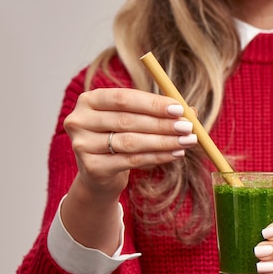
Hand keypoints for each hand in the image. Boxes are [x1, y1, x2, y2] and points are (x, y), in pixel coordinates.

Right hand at [63, 88, 197, 198]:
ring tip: (187, 141)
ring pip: (131, 142)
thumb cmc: (121, 138)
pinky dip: (157, 157)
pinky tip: (176, 154)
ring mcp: (82, 145)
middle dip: (162, 124)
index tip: (179, 109)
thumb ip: (159, 113)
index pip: (123, 98)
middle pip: (127, 120)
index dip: (153, 104)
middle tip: (188, 127)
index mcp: (90, 100)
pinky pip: (131, 160)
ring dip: (163, 141)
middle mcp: (80, 120)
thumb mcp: (136, 121)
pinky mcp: (92, 167)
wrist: (100, 174)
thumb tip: (192, 111)